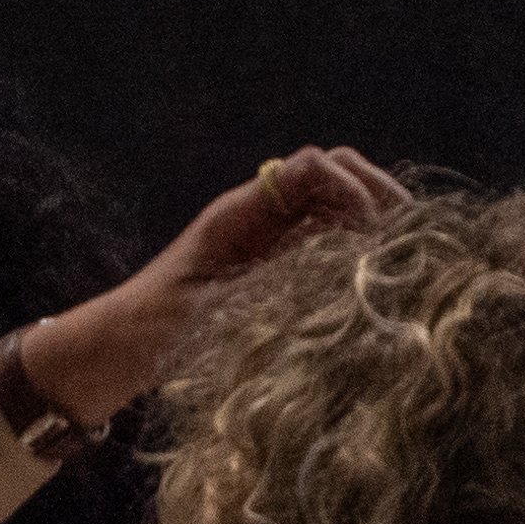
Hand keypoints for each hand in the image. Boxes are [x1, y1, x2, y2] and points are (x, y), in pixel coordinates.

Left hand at [21, 144, 414, 430]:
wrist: (111, 355)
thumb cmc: (149, 331)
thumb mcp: (214, 311)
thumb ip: (272, 285)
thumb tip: (340, 267)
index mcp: (240, 212)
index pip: (312, 167)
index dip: (353, 185)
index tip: (379, 225)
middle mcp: (258, 218)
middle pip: (334, 177)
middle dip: (376, 194)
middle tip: (413, 232)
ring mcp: (268, 244)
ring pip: (335, 209)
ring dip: (372, 220)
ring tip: (408, 252)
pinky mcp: (273, 273)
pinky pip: (324, 245)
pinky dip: (357, 250)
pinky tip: (379, 277)